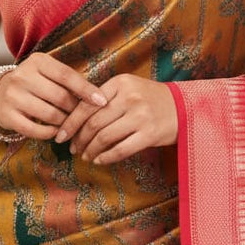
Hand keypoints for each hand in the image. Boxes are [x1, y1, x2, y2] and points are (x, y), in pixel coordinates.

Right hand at [0, 52, 106, 141]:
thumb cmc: (33, 84)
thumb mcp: (47, 73)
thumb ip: (69, 80)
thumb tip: (98, 97)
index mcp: (37, 61)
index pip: (67, 76)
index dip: (87, 89)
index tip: (102, 101)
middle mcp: (23, 76)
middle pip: (61, 97)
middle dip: (76, 110)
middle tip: (83, 117)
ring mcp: (13, 96)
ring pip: (50, 115)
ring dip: (65, 123)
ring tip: (69, 124)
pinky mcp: (7, 116)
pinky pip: (35, 130)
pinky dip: (50, 133)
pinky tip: (55, 132)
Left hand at [57, 74, 177, 164]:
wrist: (184, 107)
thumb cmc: (150, 99)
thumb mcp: (129, 88)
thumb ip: (105, 98)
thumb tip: (75, 118)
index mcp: (120, 83)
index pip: (86, 105)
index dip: (70, 123)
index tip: (60, 135)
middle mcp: (129, 98)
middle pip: (94, 123)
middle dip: (79, 139)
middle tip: (73, 149)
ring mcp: (140, 116)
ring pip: (105, 138)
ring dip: (91, 150)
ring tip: (86, 156)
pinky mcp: (149, 134)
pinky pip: (120, 149)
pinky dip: (106, 157)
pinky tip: (100, 160)